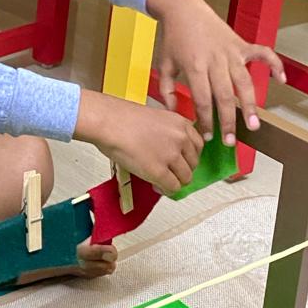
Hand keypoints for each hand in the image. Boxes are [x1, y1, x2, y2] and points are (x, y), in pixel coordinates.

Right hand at [74, 89, 203, 194]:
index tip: (180, 160)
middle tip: (169, 172)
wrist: (109, 122)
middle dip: (181, 169)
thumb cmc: (122, 118)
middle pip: (193, 163)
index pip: (198, 146)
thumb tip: (168, 149)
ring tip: (161, 180)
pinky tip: (156, 185)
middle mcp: (181, 139)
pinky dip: (165, 189)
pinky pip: (172, 187)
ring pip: (185, 178)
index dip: (188, 156)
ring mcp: (172, 156)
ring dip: (174, 181)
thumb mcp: (155, 118)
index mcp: (181, 123)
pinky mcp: (160, 172)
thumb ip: (167, 132)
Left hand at [146, 0, 284, 146]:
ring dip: (251, 104)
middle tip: (231, 140)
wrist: (183, 9)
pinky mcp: (241, 44)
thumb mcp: (163, 65)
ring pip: (244, 82)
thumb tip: (174, 111)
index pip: (203, 100)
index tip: (208, 136)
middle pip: (225, 96)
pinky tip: (280, 79)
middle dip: (229, 120)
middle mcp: (215, 61)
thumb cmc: (173, 38)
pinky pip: (262, 53)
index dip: (206, 120)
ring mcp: (231, 52)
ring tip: (254, 124)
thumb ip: (166, 90)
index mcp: (195, 67)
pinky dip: (274, 64)